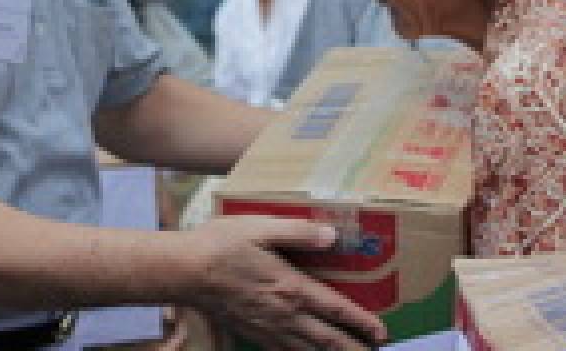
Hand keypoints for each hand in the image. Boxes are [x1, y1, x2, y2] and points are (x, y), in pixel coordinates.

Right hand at [182, 216, 386, 349]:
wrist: (185, 271)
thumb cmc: (222, 244)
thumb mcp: (262, 227)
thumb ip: (299, 232)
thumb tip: (332, 236)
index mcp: (291, 287)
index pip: (336, 309)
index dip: (361, 322)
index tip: (381, 332)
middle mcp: (283, 314)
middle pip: (327, 339)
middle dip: (353, 349)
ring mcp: (266, 328)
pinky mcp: (251, 332)